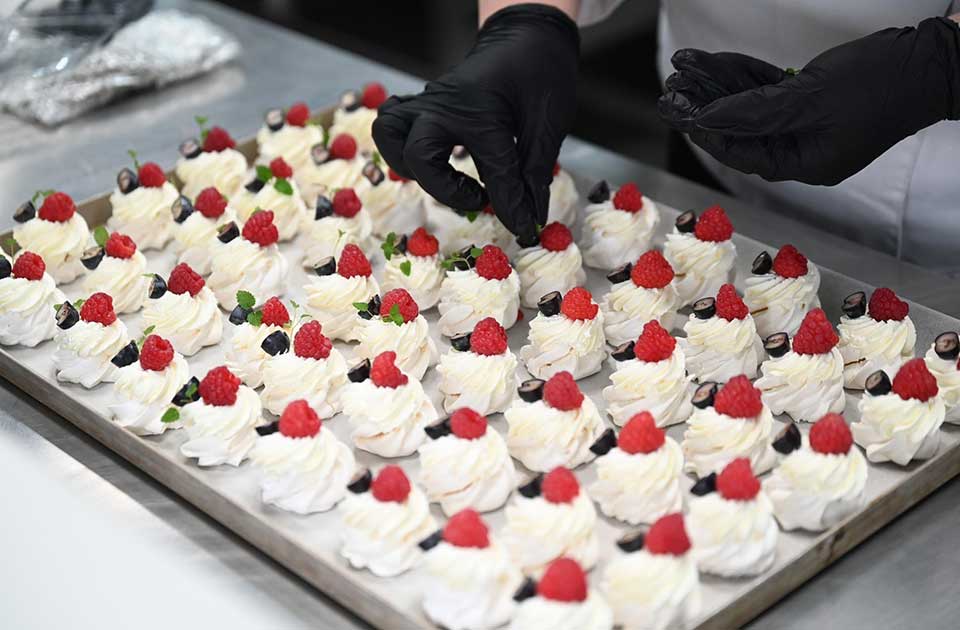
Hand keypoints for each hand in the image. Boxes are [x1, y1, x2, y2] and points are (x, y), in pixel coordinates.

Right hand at [373, 4, 578, 242]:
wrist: (527, 34)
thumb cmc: (540, 73)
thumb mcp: (547, 125)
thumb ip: (533, 174)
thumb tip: (529, 220)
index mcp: (480, 110)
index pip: (492, 172)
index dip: (510, 206)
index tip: (524, 227)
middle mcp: (444, 106)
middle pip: (415, 154)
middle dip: (444, 188)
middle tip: (478, 196)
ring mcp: (429, 102)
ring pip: (389, 134)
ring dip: (409, 165)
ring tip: (446, 178)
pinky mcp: (424, 104)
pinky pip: (393, 123)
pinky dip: (404, 146)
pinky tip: (437, 159)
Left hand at [659, 17, 959, 184]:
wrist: (930, 60)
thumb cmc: (879, 85)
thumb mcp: (808, 100)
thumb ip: (757, 113)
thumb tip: (713, 120)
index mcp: (805, 164)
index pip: (743, 152)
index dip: (708, 132)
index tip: (680, 115)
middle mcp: (803, 148)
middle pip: (741, 129)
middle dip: (705, 106)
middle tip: (671, 92)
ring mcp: (808, 124)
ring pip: (750, 106)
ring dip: (717, 86)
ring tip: (683, 68)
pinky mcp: (812, 100)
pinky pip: (768, 90)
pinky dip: (742, 76)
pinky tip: (713, 63)